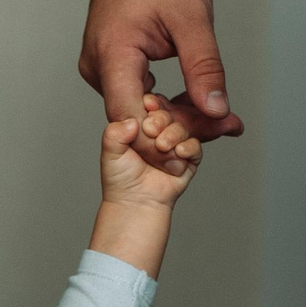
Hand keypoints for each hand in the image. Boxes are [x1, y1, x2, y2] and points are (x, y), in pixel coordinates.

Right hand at [80, 0, 244, 153]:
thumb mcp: (192, 18)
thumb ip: (204, 68)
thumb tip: (217, 111)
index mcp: (112, 55)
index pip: (130, 119)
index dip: (162, 140)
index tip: (200, 147)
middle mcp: (97, 67)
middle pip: (137, 119)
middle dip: (182, 128)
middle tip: (228, 127)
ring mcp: (99, 68)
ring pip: (138, 110)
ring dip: (176, 116)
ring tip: (219, 116)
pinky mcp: (109, 66)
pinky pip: (136, 94)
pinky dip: (165, 101)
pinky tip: (195, 101)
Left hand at [100, 92, 201, 206]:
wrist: (135, 203)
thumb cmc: (121, 179)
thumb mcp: (110, 151)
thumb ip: (115, 132)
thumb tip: (132, 120)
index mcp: (141, 125)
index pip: (151, 105)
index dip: (151, 103)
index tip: (147, 107)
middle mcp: (159, 133)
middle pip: (168, 114)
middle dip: (161, 119)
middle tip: (151, 130)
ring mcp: (175, 145)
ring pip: (182, 128)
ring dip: (173, 134)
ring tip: (162, 146)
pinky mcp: (188, 160)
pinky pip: (195, 147)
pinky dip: (188, 147)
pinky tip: (178, 152)